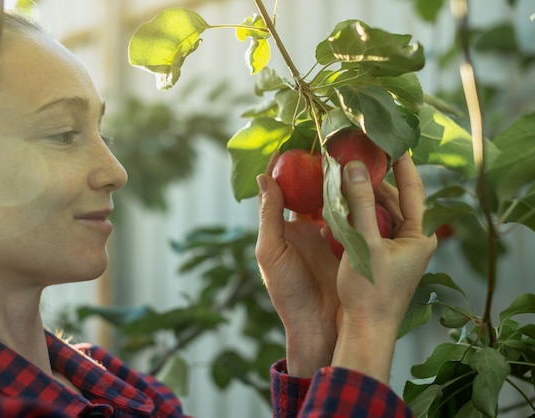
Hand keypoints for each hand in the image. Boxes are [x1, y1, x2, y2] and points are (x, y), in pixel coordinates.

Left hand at [255, 153, 340, 376]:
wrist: (319, 327)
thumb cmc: (287, 292)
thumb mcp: (271, 252)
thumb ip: (269, 216)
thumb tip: (264, 178)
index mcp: (284, 225)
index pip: (281, 185)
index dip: (283, 162)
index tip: (291, 136)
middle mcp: (307, 224)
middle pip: (310, 185)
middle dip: (317, 162)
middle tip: (328, 135)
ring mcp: (330, 232)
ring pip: (334, 196)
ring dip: (339, 175)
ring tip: (348, 149)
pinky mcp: (352, 241)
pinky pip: (355, 213)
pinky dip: (358, 197)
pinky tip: (366, 178)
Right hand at [331, 153, 436, 382]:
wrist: (365, 331)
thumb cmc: (370, 292)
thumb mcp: (364, 243)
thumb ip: (360, 204)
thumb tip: (354, 166)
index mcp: (418, 236)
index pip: (413, 190)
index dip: (403, 164)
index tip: (392, 139)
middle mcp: (411, 241)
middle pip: (394, 200)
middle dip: (376, 179)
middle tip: (358, 156)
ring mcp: (396, 250)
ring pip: (381, 214)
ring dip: (363, 197)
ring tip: (345, 175)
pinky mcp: (381, 258)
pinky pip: (371, 228)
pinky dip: (357, 215)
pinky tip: (339, 206)